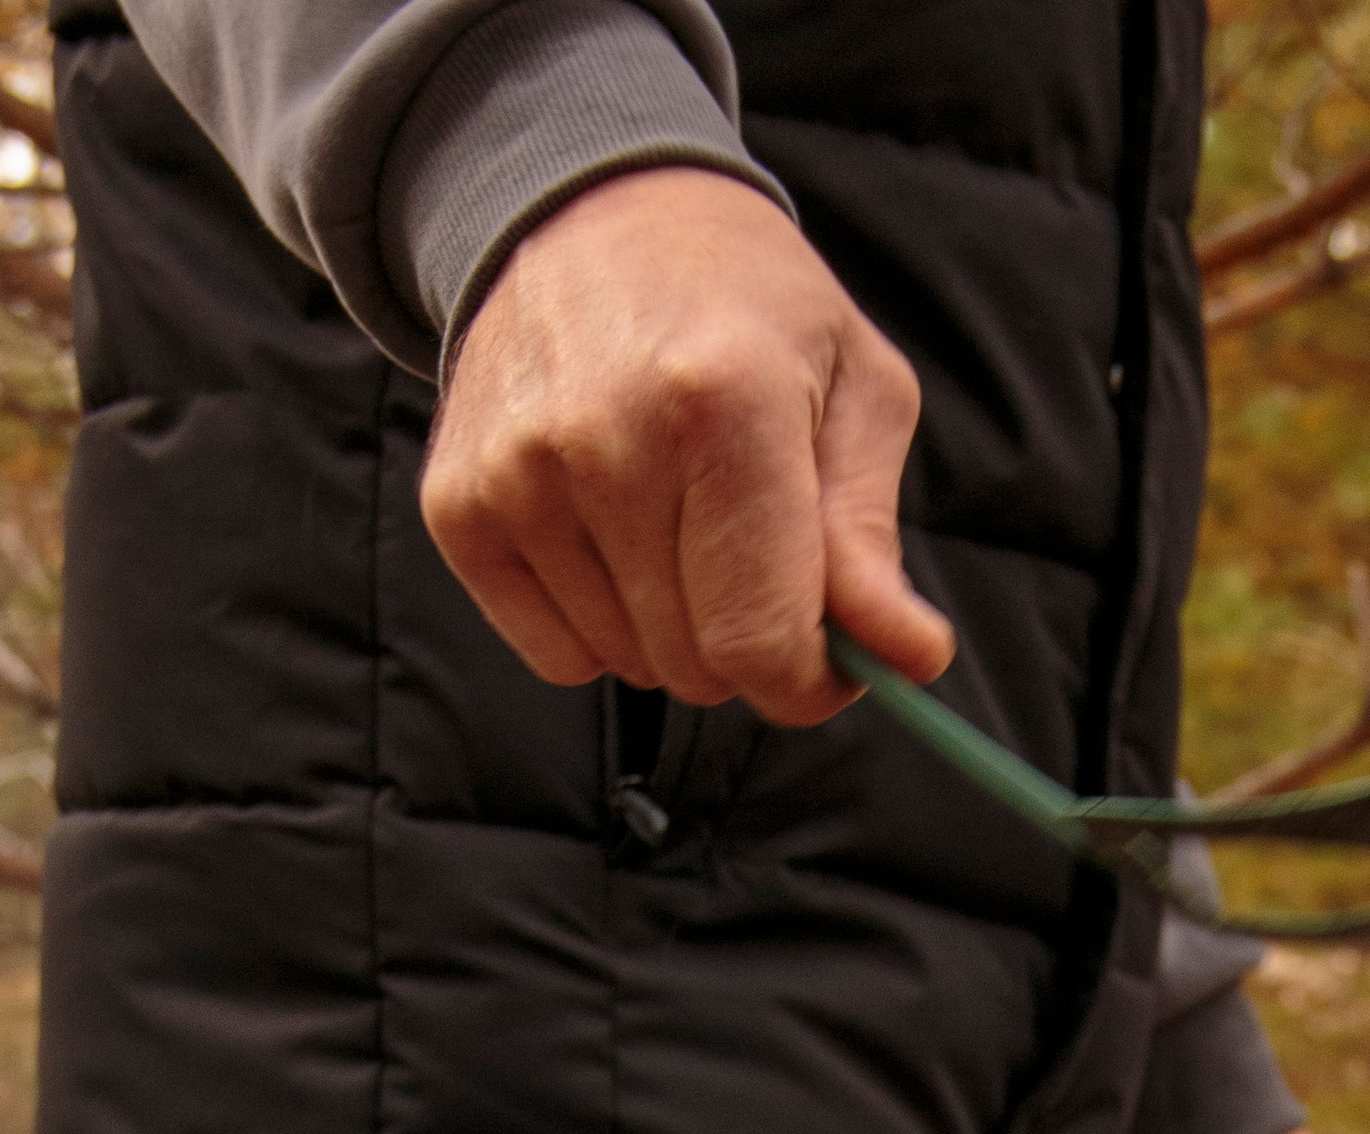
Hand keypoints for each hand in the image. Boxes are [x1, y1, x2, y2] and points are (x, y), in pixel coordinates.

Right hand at [423, 167, 952, 723]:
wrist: (593, 213)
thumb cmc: (750, 309)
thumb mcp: (854, 390)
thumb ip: (871, 539)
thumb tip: (908, 659)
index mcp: (723, 404)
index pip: (762, 642)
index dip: (809, 683)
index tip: (829, 659)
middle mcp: (606, 441)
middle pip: (699, 667)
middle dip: (744, 642)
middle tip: (749, 549)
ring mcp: (520, 476)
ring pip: (629, 667)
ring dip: (670, 628)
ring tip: (674, 514)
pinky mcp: (460, 507)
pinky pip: (558, 656)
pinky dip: (597, 625)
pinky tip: (610, 529)